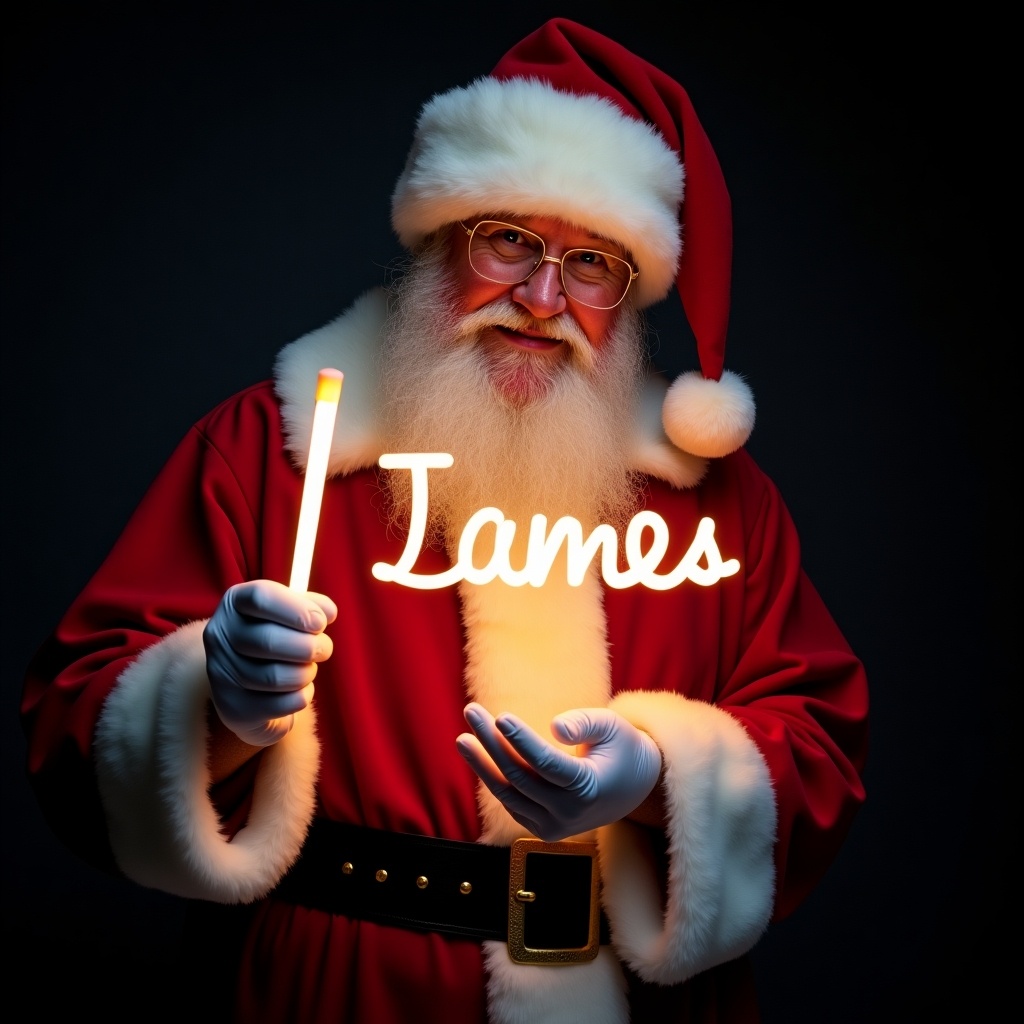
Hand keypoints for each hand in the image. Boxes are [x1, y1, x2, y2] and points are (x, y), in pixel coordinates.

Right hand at [203, 579, 336, 746]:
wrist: (248, 685)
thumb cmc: (275, 638)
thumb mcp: (289, 614)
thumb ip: (311, 606)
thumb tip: (328, 612)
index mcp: (235, 603)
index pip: (262, 596)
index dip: (297, 609)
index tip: (321, 623)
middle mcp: (219, 634)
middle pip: (269, 640)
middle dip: (309, 646)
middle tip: (324, 649)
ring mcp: (221, 672)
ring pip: (275, 676)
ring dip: (305, 673)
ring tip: (309, 668)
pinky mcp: (232, 706)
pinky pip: (280, 703)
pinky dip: (301, 696)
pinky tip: (300, 689)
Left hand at [456, 703, 661, 841]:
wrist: (632, 788)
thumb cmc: (620, 748)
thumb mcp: (611, 726)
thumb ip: (585, 723)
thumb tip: (555, 728)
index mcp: (589, 788)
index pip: (547, 764)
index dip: (521, 740)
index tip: (500, 716)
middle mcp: (570, 814)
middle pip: (521, 776)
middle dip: (492, 743)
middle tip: (471, 711)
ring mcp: (555, 827)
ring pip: (509, 794)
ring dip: (482, 764)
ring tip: (463, 737)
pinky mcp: (543, 829)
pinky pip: (511, 802)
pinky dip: (493, 779)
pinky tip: (477, 754)